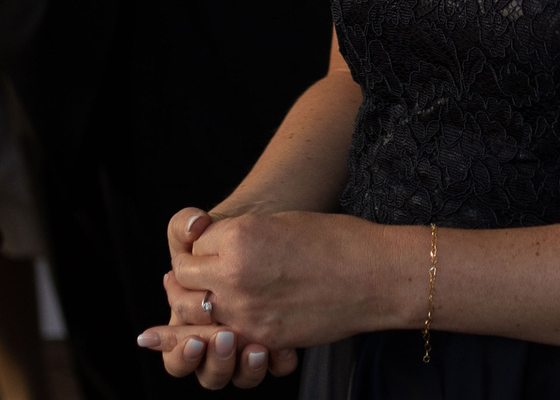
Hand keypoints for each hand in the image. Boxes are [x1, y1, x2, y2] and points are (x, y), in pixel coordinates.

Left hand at [136, 206, 392, 384]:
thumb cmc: (335, 239)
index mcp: (239, 236)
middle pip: (185, 279)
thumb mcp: (281, 222)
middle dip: (189, 277)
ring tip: (200, 301)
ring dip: (196, 306)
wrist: (374, 276)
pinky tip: (215, 329)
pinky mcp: (263, 336)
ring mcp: (246, 310)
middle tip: (197, 276)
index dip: (200, 247)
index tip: (210, 249)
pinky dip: (218, 332)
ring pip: (196, 313)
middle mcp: (235, 273)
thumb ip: (243, 236)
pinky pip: (226, 336)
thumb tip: (218, 247)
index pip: (193, 246)